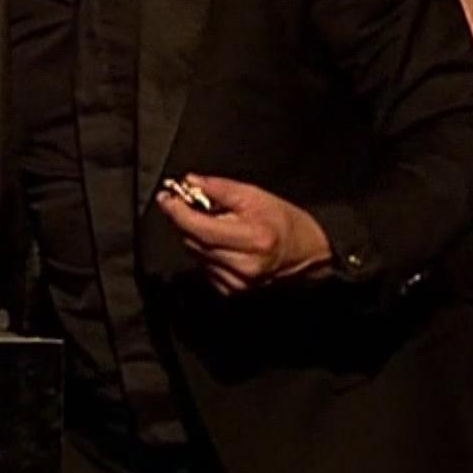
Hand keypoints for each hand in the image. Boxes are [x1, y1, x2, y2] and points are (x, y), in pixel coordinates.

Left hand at [156, 174, 332, 293]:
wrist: (307, 254)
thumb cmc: (284, 222)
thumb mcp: (255, 195)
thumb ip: (219, 189)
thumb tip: (191, 182)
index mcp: (251, 239)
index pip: (198, 227)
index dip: (176, 211)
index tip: (166, 198)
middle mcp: (243, 265)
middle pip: (192, 240)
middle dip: (188, 220)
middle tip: (197, 205)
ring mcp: (238, 282)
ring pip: (195, 254)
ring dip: (198, 236)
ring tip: (220, 225)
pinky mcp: (233, 291)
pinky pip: (204, 267)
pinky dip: (207, 252)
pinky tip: (224, 244)